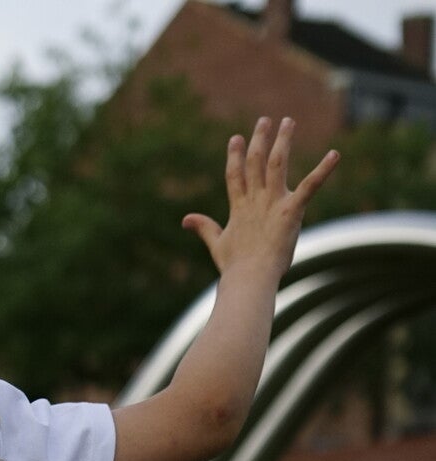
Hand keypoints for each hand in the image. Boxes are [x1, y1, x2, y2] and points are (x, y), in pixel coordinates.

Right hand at [183, 118, 338, 283]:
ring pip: (277, 163)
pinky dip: (323, 170)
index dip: (235, 155)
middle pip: (256, 162)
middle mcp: (255, 200)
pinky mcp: (291, 210)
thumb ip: (204, 228)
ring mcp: (273, 203)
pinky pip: (311, 186)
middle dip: (260, 139)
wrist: (249, 280)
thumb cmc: (235, 268)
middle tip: (265, 120)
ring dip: (283, 140)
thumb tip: (186, 219)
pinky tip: (335, 154)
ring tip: (288, 121)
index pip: (235, 174)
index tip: (236, 138)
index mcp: (239, 208)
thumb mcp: (217, 244)